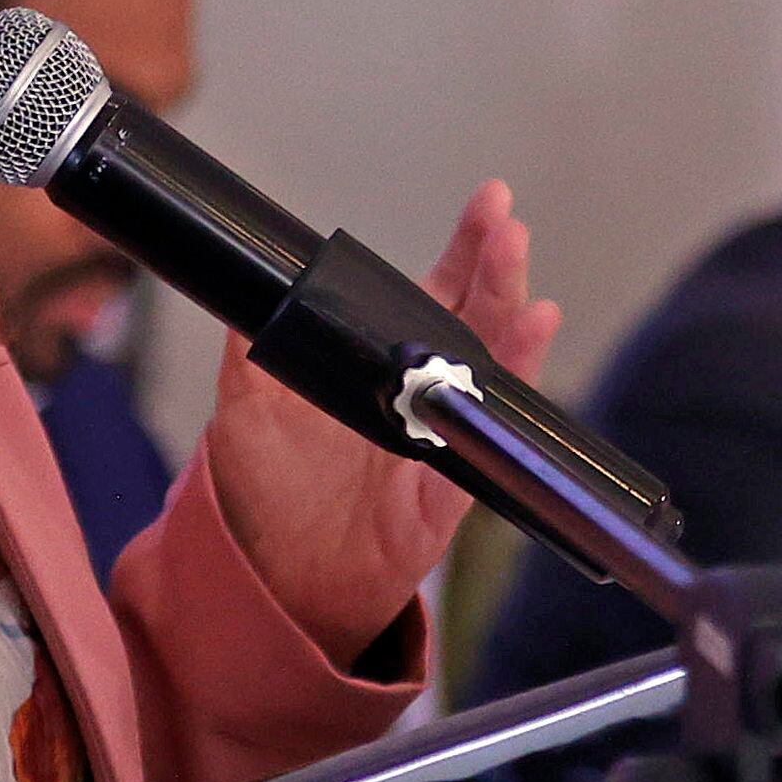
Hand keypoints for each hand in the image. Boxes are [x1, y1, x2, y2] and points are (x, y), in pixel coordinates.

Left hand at [202, 182, 564, 664]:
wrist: (275, 579)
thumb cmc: (268, 492)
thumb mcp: (248, 409)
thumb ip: (253, 347)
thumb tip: (250, 286)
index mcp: (385, 362)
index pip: (437, 293)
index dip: (465, 250)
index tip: (490, 202)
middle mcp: (425, 393)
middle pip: (477, 316)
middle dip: (494, 264)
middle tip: (502, 220)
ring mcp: (446, 437)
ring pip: (492, 365)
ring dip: (508, 309)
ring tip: (515, 258)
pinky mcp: (453, 488)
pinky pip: (493, 434)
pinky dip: (516, 382)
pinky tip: (533, 331)